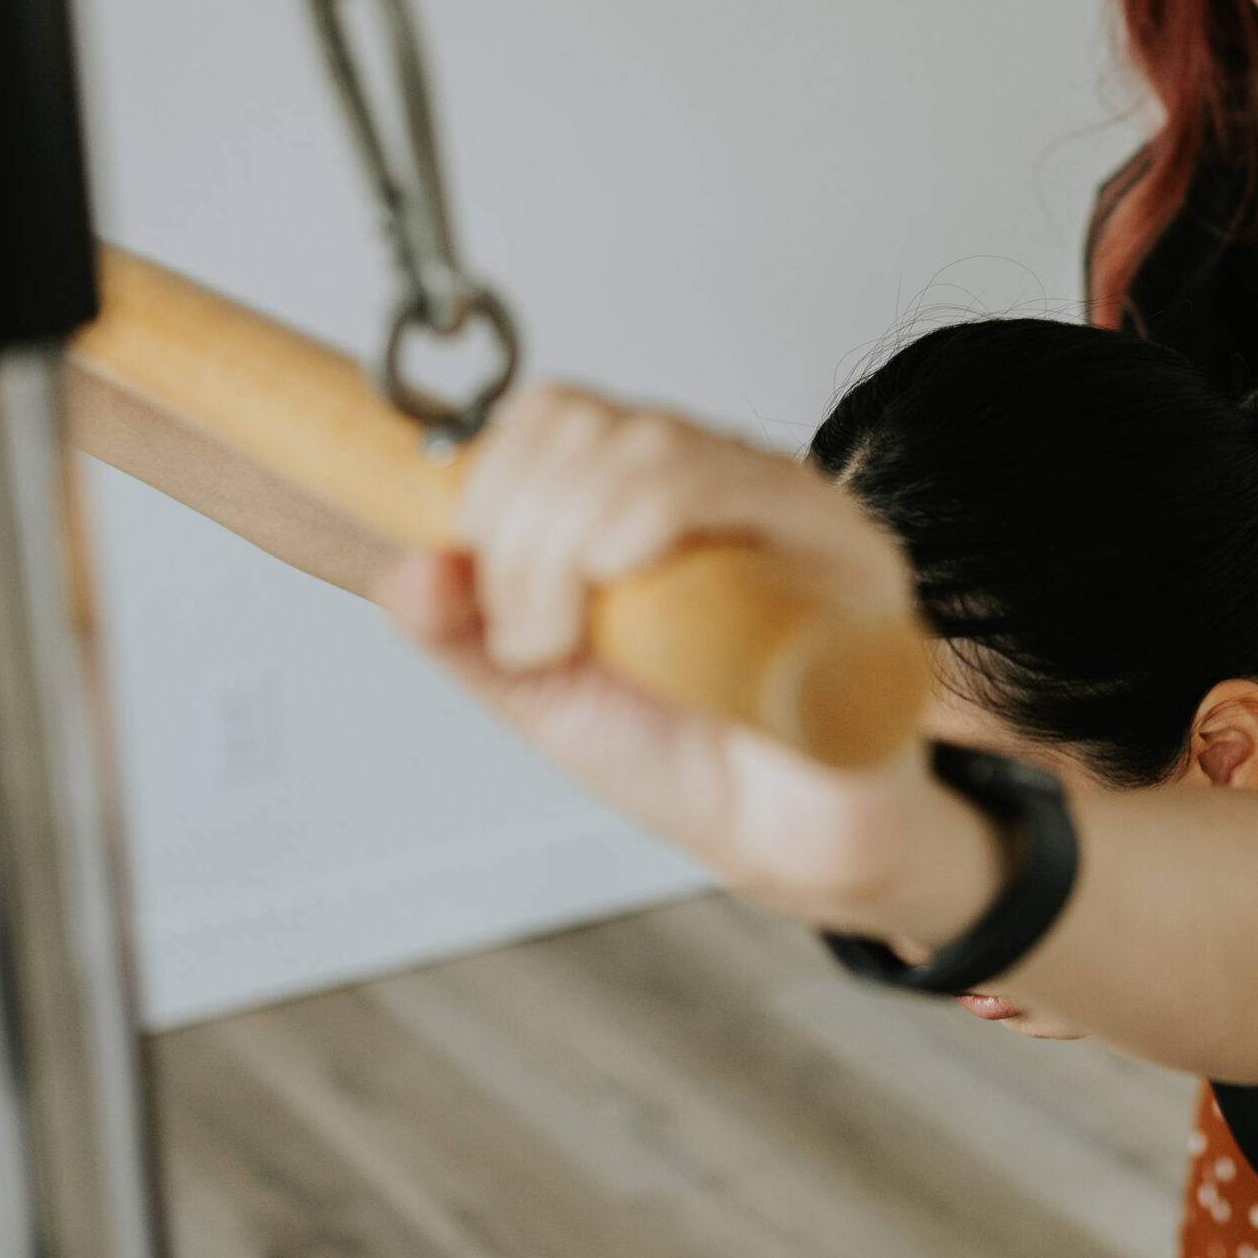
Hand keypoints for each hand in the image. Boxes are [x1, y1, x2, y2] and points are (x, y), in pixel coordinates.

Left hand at [378, 384, 983, 938]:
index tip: (482, 589)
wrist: (786, 841)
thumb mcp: (543, 693)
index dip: (491, 483)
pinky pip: (747, 487)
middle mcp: (725, 482)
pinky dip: (656, 521)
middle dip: (521, 533)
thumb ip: (465, 634)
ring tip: (570, 640)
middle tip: (531, 636)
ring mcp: (792, 507)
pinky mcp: (849, 549)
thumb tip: (408, 567)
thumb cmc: (688, 759)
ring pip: (657, 449)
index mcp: (652, 494)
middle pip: (596, 427)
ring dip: (570, 540)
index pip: (557, 416)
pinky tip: (628, 588)